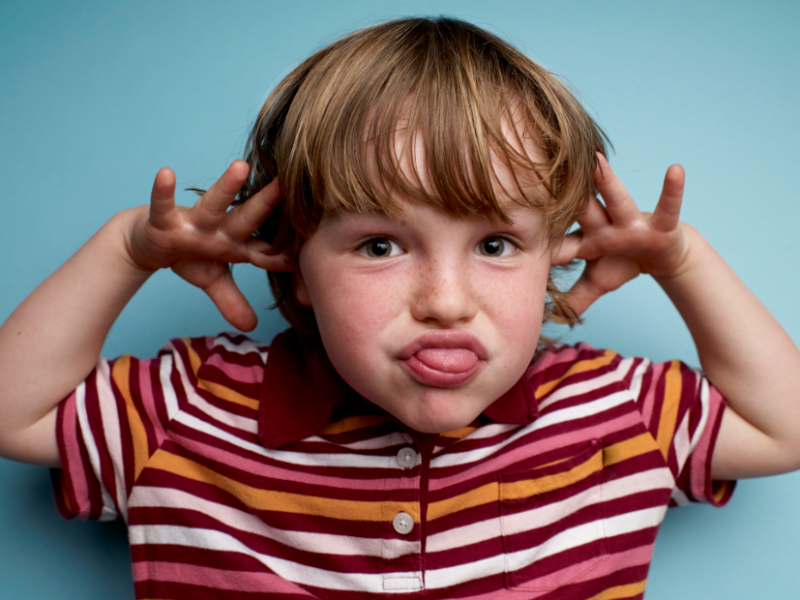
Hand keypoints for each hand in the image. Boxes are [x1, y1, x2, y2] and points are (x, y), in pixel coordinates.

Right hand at [125, 161, 291, 330]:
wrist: (148, 240)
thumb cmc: (188, 254)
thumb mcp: (211, 280)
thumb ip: (232, 301)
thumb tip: (251, 326)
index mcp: (234, 243)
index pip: (266, 250)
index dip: (287, 254)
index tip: (315, 249)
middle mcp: (218, 229)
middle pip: (248, 218)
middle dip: (269, 203)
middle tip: (292, 184)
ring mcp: (192, 223)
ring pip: (213, 204)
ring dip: (227, 187)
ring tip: (242, 166)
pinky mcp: (163, 220)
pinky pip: (163, 206)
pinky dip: (163, 192)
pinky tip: (165, 174)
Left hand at [552, 154, 688, 315]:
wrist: (664, 254)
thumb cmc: (624, 261)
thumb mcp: (598, 282)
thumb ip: (575, 299)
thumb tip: (551, 319)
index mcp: (585, 240)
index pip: (556, 242)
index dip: (536, 236)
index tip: (507, 219)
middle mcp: (604, 226)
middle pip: (580, 210)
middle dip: (563, 193)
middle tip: (540, 169)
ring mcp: (631, 223)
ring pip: (617, 200)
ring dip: (607, 182)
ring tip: (596, 160)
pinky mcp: (661, 225)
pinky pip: (668, 206)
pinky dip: (673, 190)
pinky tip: (676, 170)